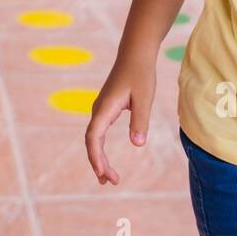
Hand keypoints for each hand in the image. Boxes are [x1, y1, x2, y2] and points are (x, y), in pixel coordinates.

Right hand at [85, 56, 156, 185]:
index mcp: (105, 108)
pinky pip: (98, 133)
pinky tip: (106, 159)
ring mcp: (101, 109)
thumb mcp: (145, 98)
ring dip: (99, 158)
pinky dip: (100, 149)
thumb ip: (140, 121)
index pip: (93, 138)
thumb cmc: (141, 74)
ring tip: (109, 178)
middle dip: (99, 164)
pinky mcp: (106, 108)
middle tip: (112, 183)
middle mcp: (98, 110)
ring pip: (93, 138)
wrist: (135, 53)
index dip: (96, 158)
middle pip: (91, 142)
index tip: (103, 175)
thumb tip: (137, 145)